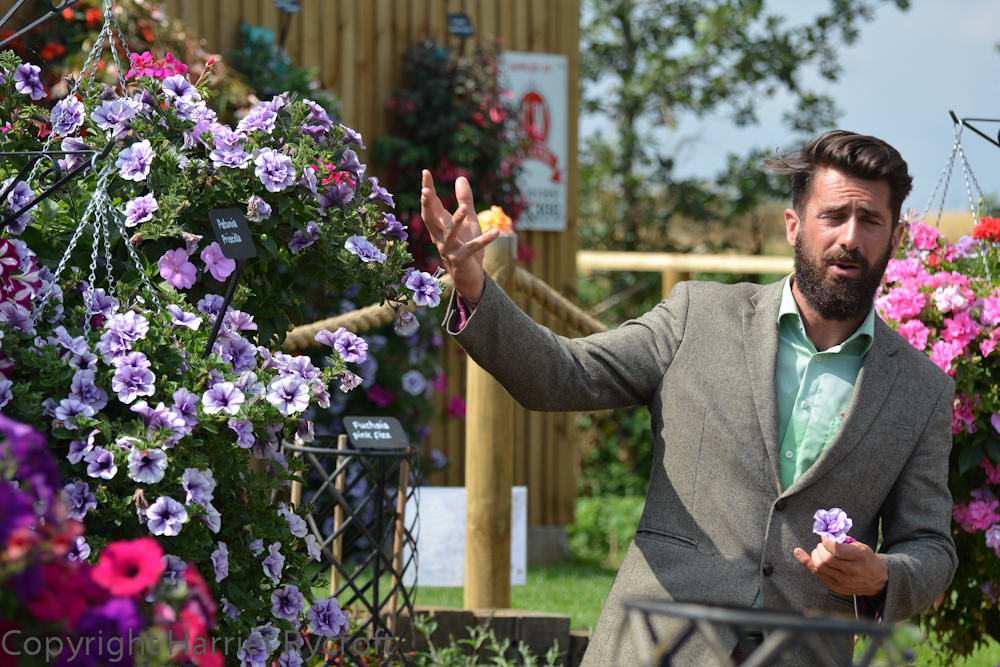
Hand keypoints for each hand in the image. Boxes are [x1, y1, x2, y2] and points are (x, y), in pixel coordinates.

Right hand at [420, 170, 500, 305]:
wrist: (469, 276)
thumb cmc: (466, 246)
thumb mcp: (469, 221)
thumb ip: (464, 200)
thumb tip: (460, 177)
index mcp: (440, 226)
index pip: (431, 205)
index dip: (428, 189)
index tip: (425, 171)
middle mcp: (439, 237)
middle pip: (430, 219)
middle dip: (427, 205)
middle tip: (426, 190)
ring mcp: (448, 249)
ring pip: (450, 234)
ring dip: (457, 221)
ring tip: (465, 208)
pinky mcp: (461, 260)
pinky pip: (473, 248)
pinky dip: (485, 240)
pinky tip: (497, 231)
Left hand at [794, 537, 887, 597]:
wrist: (877, 580)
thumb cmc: (866, 559)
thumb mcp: (861, 546)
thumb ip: (843, 541)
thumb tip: (825, 533)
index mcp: (860, 557)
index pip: (837, 550)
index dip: (827, 541)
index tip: (825, 537)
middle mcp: (853, 571)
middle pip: (826, 559)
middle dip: (820, 548)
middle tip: (822, 544)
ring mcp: (844, 581)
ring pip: (820, 566)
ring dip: (815, 554)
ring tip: (819, 550)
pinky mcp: (836, 587)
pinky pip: (817, 574)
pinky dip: (806, 562)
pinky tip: (798, 553)